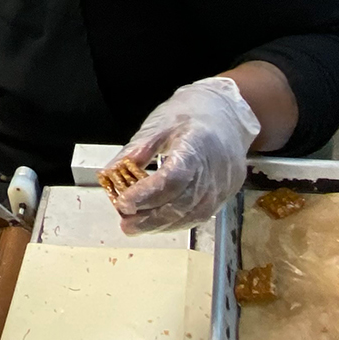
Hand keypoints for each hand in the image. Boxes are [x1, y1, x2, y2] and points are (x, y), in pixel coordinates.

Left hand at [101, 77, 260, 234]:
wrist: (229, 113)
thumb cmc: (192, 113)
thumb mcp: (161, 124)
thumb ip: (137, 150)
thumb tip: (109, 173)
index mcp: (197, 145)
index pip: (173, 178)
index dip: (147, 194)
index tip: (123, 203)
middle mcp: (215, 170)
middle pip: (182, 203)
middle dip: (150, 218)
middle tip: (125, 224)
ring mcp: (223, 184)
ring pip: (192, 214)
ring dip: (162, 225)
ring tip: (136, 226)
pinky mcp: (226, 193)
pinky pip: (200, 215)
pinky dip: (176, 222)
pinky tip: (158, 223)